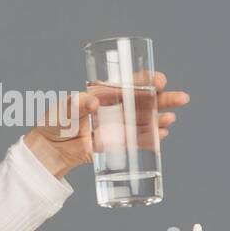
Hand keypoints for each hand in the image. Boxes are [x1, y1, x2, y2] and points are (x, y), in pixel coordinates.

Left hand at [24, 71, 189, 177]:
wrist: (48, 149)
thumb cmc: (54, 123)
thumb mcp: (62, 110)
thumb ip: (76, 104)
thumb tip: (93, 102)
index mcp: (104, 93)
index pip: (129, 83)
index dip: (146, 80)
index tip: (159, 81)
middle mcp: (114, 108)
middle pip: (143, 101)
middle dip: (163, 99)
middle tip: (181, 98)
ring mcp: (117, 126)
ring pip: (144, 121)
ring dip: (160, 120)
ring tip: (171, 119)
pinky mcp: (115, 144)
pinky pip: (136, 141)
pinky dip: (150, 138)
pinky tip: (162, 136)